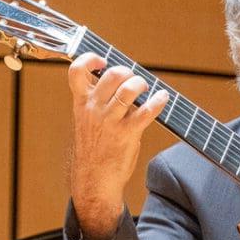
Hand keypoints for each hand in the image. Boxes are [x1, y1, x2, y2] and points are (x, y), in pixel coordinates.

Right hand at [67, 53, 170, 239]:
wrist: (93, 180)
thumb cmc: (92, 150)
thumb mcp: (86, 122)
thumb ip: (97, 103)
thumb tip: (119, 84)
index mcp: (81, 103)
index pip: (76, 71)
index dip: (90, 59)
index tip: (102, 60)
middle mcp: (94, 109)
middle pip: (111, 75)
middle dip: (126, 71)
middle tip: (132, 79)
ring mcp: (110, 121)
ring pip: (128, 90)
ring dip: (141, 84)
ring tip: (145, 87)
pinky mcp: (127, 134)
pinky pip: (146, 112)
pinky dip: (158, 101)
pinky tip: (163, 98)